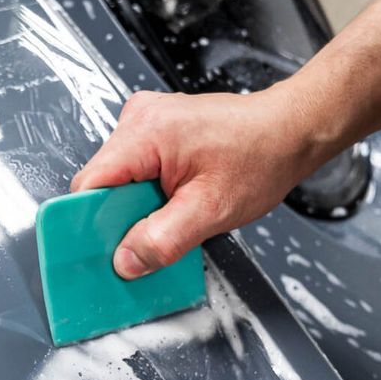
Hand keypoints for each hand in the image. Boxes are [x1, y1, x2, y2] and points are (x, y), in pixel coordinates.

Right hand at [71, 86, 331, 279]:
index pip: (90, 184)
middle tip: (154, 238)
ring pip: (120, 181)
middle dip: (123, 218)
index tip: (99, 252)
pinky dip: (150, 194)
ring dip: (140, 208)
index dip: (91, 223)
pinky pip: (136, 171)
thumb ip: (162, 240)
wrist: (290, 132)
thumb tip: (125, 261)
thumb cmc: (261, 156)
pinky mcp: (158, 131)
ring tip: (177, 214)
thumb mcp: (211, 211)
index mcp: (146, 132)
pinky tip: (177, 203)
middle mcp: (139, 119)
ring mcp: (147, 122)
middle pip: (103, 184)